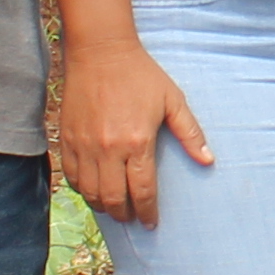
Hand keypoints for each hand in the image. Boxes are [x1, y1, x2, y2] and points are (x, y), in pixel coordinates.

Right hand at [57, 35, 209, 227]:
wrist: (100, 51)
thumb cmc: (141, 74)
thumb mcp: (173, 100)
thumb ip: (190, 133)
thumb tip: (208, 161)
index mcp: (137, 142)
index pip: (142, 191)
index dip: (147, 212)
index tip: (151, 223)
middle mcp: (108, 149)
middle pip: (113, 198)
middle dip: (124, 214)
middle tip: (132, 217)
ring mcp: (84, 145)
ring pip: (90, 192)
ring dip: (102, 205)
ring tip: (114, 207)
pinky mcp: (66, 138)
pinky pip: (71, 176)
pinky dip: (82, 189)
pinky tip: (93, 189)